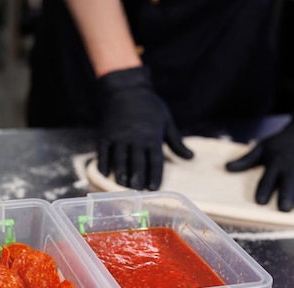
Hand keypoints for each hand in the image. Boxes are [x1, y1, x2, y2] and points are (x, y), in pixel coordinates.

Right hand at [97, 66, 192, 189]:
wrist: (126, 89)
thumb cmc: (149, 106)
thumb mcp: (167, 121)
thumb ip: (177, 142)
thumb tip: (191, 157)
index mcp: (152, 137)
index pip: (155, 161)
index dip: (155, 176)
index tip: (154, 188)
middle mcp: (136, 139)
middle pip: (137, 163)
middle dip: (137, 178)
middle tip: (137, 191)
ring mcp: (119, 137)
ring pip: (120, 160)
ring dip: (121, 174)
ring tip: (122, 186)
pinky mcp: (105, 135)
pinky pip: (103, 153)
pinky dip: (103, 164)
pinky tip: (104, 174)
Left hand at [225, 107, 293, 211]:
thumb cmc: (284, 141)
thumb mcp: (263, 147)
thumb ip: (246, 160)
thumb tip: (226, 168)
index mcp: (276, 164)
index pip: (267, 181)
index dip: (264, 191)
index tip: (260, 201)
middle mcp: (293, 169)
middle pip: (288, 186)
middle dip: (285, 197)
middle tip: (282, 208)